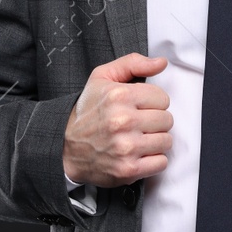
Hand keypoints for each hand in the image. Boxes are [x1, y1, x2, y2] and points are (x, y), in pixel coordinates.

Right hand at [62, 53, 172, 186]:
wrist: (65, 148)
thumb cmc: (87, 112)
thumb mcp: (102, 78)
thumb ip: (133, 63)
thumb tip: (162, 62)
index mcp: (119, 96)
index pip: (163, 98)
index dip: (152, 103)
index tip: (139, 107)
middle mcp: (123, 121)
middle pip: (167, 120)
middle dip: (155, 122)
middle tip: (138, 125)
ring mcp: (126, 147)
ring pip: (167, 141)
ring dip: (155, 141)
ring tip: (138, 139)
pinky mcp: (128, 169)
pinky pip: (161, 162)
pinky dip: (153, 160)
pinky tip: (138, 154)